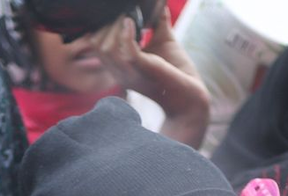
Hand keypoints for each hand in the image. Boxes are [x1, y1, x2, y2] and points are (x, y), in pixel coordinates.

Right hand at [93, 12, 208, 147]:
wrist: (190, 95)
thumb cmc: (176, 71)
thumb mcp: (163, 40)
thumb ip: (157, 21)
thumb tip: (158, 1)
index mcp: (120, 66)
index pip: (96, 45)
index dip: (101, 27)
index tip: (117, 12)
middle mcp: (121, 72)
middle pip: (97, 45)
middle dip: (107, 24)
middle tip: (123, 12)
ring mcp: (130, 72)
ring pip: (106, 48)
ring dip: (115, 26)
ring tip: (127, 15)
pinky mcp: (144, 69)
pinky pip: (127, 51)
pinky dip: (127, 32)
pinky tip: (131, 20)